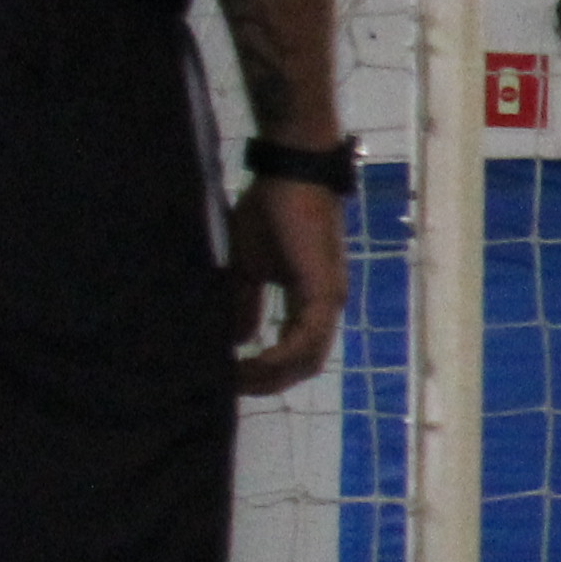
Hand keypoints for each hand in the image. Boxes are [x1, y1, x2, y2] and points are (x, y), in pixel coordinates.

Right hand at [228, 176, 346, 394]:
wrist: (292, 173)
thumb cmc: (272, 211)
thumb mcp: (249, 266)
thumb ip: (245, 303)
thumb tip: (239, 339)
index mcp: (311, 302)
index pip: (296, 352)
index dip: (267, 371)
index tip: (231, 378)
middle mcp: (326, 307)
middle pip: (304, 365)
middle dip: (268, 382)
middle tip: (231, 388)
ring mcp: (329, 301)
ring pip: (308, 358)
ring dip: (272, 374)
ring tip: (235, 379)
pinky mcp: (323, 292)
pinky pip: (307, 339)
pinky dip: (282, 356)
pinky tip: (253, 362)